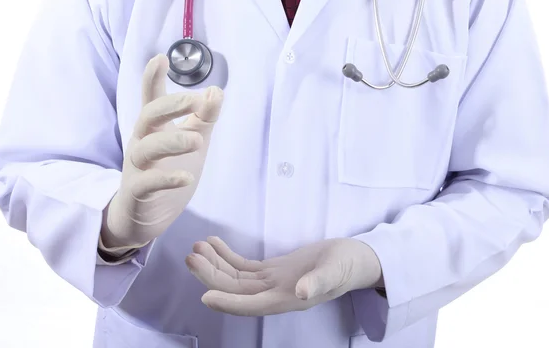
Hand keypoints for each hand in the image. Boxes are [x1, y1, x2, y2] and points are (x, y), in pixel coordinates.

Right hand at [101, 54, 223, 247]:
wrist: (144, 217)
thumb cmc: (167, 172)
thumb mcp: (192, 142)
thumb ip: (203, 119)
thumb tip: (216, 91)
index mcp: (154, 129)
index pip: (152, 99)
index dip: (152, 78)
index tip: (160, 57)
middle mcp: (142, 143)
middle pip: (148, 116)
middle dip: (171, 105)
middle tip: (198, 102)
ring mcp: (137, 168)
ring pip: (147, 148)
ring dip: (173, 141)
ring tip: (197, 141)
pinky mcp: (137, 193)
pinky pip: (147, 183)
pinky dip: (167, 178)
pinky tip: (186, 176)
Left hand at [185, 237, 381, 315]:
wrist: (356, 259)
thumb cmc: (348, 265)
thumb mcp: (336, 271)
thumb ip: (320, 281)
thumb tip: (301, 293)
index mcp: (288, 299)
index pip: (252, 305)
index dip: (228, 303)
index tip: (204, 296)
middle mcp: (275, 294)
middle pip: (236, 289)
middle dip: (212, 275)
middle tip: (192, 256)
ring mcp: (272, 282)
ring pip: (236, 278)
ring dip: (215, 263)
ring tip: (198, 246)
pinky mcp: (273, 270)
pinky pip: (244, 266)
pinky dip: (227, 256)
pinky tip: (214, 243)